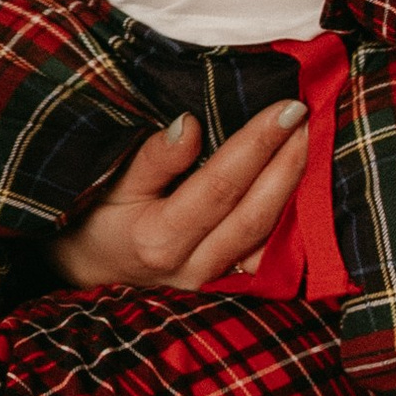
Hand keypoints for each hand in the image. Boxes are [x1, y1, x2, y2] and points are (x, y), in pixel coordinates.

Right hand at [51, 101, 306, 290]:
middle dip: (288, 163)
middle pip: (256, 213)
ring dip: (294, 190)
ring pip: (268, 238)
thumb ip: (152, 159)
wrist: (88, 272)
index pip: (222, 184)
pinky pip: (267, 259)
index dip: (258, 144)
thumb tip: (189, 125)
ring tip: (308, 144)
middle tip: (307, 118)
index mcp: (160, 237)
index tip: (287, 108)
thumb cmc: (95, 220)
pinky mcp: (223, 288)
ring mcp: (211, 283)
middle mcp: (192, 266)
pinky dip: (289, 223)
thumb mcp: (111, 183)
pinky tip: (300, 189)